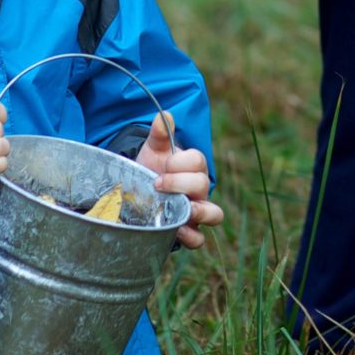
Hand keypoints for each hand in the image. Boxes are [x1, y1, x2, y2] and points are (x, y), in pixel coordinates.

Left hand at [134, 111, 221, 248]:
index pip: (198, 161)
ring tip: (178, 208)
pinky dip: (191, 236)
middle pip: (202, 184)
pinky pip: (199, 239)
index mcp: (193, 166)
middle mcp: (199, 189)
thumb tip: (164, 115)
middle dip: (179, 183)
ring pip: (214, 214)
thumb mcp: (153, 150)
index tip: (164, 163)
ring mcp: (197, 211)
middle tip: (157, 183)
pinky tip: (176, 230)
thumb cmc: (152, 167)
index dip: (182, 162)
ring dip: (198, 211)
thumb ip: (159, 133)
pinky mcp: (189, 231)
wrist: (140, 191)